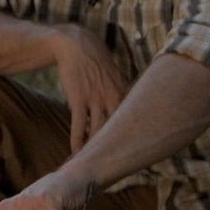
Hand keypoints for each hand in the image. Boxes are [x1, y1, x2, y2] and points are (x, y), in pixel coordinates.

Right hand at [51, 25, 128, 151]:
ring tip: (93, 162)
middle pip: (118, 129)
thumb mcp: (114, 74)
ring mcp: (95, 99)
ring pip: (98, 130)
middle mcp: (113, 97)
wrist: (75, 44)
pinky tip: (75, 152)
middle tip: (117, 165)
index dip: (134, 137)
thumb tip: (125, 107)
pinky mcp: (78, 99)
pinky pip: (78, 125)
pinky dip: (77, 140)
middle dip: (117, 148)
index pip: (133, 119)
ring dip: (95, 148)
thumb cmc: (95, 59)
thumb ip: (120, 92)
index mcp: (124, 91)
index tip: (135, 152)